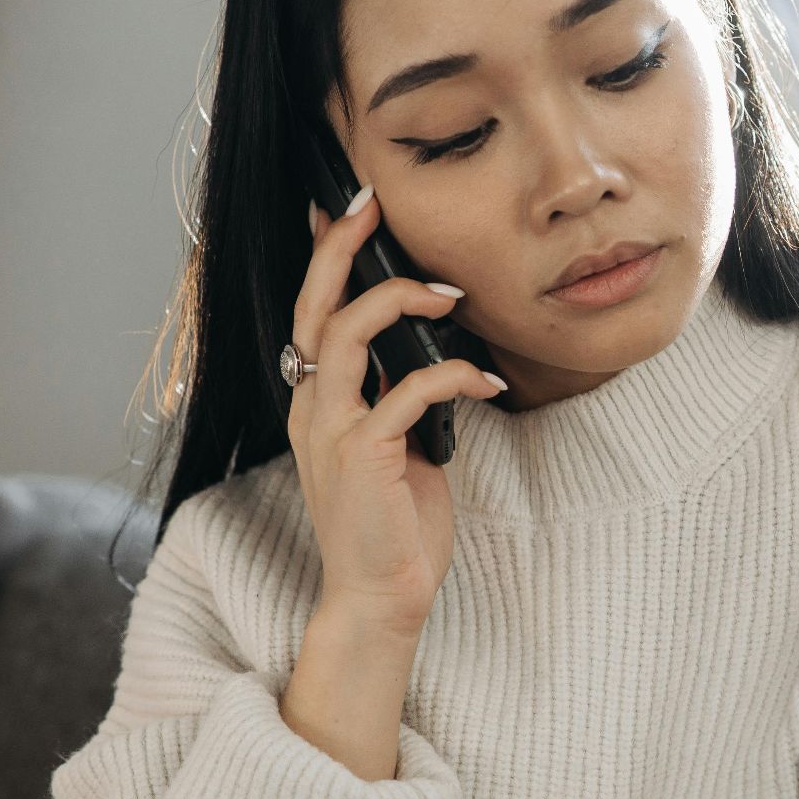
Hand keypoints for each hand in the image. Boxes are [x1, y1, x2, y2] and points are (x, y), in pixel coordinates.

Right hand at [289, 185, 505, 633]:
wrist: (382, 596)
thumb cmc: (395, 524)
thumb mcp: (398, 445)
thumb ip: (399, 397)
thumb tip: (431, 351)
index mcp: (317, 402)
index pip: (311, 312)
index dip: (325, 258)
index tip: (345, 209)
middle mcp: (311, 408)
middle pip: (313, 305)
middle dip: (340, 248)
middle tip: (369, 203)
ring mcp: (331, 430)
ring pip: (346, 333)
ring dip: (402, 303)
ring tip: (452, 296)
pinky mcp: (361, 455)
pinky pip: (407, 390)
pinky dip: (452, 375)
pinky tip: (487, 379)